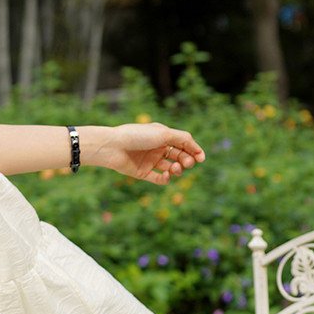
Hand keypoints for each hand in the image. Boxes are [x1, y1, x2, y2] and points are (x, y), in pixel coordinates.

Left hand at [90, 122, 204, 184]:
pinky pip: (159, 179)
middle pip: (179, 156)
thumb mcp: (163, 133)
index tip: (201, 158)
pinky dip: (166, 179)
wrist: (112, 147)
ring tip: (174, 169)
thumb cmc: (137, 136)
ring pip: (171, 168)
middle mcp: (157, 148)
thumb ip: (183, 139)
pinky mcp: (143, 173)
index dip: (194, 151)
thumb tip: (198, 150)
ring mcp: (150, 161)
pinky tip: (167, 176)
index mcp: (162, 135)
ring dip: (177, 170)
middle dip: (186, 161)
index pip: (184, 144)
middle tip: (186, 163)